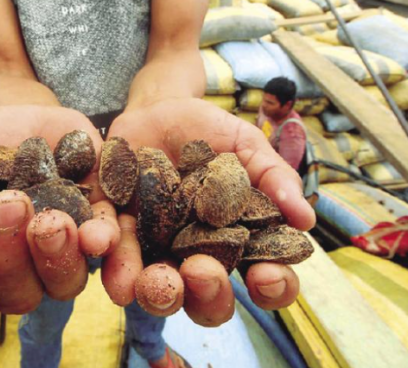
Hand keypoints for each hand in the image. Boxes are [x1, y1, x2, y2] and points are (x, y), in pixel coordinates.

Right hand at [0, 105, 121, 317]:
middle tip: (4, 207)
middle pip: (15, 295)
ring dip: (55, 257)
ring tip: (48, 220)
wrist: (36, 116)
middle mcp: (22, 269)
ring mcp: (63, 254)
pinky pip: (108, 248)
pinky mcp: (100, 228)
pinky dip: (102, 244)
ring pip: (64, 282)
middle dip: (7, 258)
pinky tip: (97, 234)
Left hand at [107, 98, 315, 325]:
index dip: (271, 287)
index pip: (263, 281)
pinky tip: (102, 242)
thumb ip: (273, 177)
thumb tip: (305, 217)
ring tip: (151, 281)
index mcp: (236, 245)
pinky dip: (106, 251)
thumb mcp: (246, 146)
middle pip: (206, 300)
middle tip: (201, 270)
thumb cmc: (211, 133)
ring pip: (154, 290)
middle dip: (206, 295)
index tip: (267, 274)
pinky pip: (109, 251)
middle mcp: (195, 258)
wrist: (158, 107)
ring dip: (152, 292)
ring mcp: (154, 251)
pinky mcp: (115, 232)